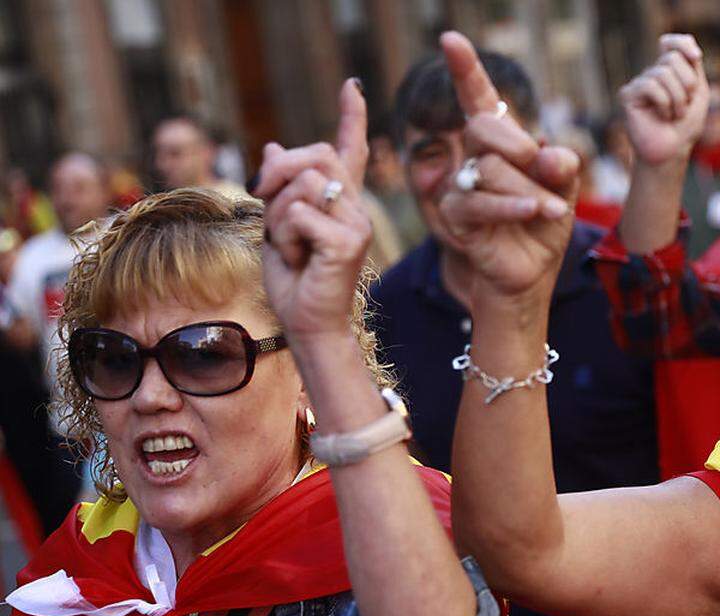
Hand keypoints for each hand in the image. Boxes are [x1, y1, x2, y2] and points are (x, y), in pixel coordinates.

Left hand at [252, 79, 371, 340]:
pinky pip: (299, 214)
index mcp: (340, 202)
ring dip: (277, 214)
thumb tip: (271, 147)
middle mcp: (355, 208)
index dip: (351, 116)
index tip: (352, 86)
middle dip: (278, 171)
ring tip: (287, 245)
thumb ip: (279, 189)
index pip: (349, 149)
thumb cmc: (294, 281)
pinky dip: (285, 236)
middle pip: (315, 155)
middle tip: (260, 195)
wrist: (306, 323)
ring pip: (302, 185)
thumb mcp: (277, 227)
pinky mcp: (348, 242)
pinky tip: (297, 258)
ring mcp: (356, 223)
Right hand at [437, 32, 579, 302]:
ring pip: (489, 169)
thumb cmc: (545, 224)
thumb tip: (547, 154)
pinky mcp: (458, 217)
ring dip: (529, 190)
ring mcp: (462, 186)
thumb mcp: (565, 189)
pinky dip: (513, 205)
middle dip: (517, 144)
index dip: (465, 70)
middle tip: (544, 168)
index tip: (451, 40)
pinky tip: (536, 211)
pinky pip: (480, 202)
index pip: (479, 99)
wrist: (532, 271)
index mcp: (502, 143)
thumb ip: (561, 166)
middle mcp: (476, 157)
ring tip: (552, 210)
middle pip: (482, 127)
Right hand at [619, 34, 708, 165]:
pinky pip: (651, 86)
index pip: (671, 44)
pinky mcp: (628, 95)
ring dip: (678, 98)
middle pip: (672, 58)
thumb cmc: (686, 125)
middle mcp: (652, 74)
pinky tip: (661, 117)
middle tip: (685, 106)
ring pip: (663, 73)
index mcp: (669, 72)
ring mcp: (640, 84)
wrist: (672, 151)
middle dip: (687, 84)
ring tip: (675, 115)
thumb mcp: (698, 91)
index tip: (697, 58)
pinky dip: (664, 103)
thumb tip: (688, 43)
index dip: (682, 44)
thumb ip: (693, 66)